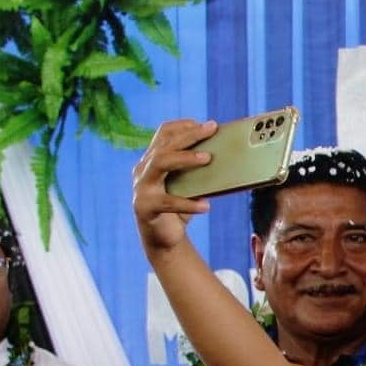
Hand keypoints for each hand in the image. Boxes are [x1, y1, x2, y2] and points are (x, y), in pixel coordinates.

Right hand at [132, 118, 215, 254]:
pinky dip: (189, 203)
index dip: (183, 126)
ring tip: (208, 158)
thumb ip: (195, 171)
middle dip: (189, 135)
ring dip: (185, 158)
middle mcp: (142, 170)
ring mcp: (141, 188)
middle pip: (164, 145)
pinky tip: (206, 206)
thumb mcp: (188, 186)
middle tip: (211, 129)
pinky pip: (168, 202)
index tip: (205, 124)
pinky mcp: (145, 208)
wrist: (163, 241)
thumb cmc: (178, 209)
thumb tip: (224, 153)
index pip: (163, 134)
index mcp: (151, 161)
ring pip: (160, 164)